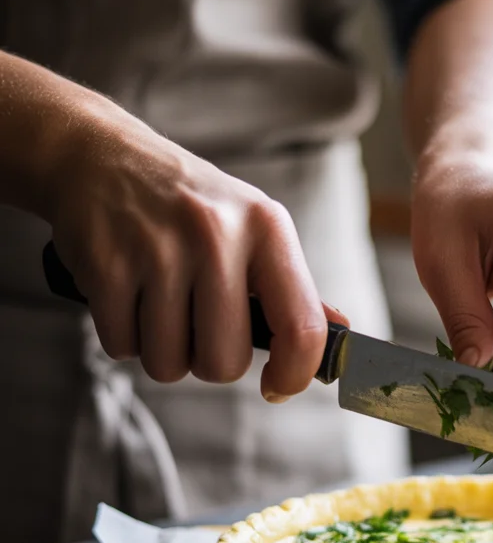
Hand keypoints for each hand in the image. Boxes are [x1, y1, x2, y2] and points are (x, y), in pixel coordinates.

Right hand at [45, 103, 340, 400]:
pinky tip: (125, 294)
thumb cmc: (188, 206)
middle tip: (196, 322)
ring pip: (169, 364)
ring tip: (158, 303)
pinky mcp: (105, 264)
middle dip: (207, 360)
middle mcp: (216, 234)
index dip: (294, 375)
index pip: (302, 327)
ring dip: (161, 350)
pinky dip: (122, 335)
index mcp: (266, 227)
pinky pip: (122, 346)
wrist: (100, 155)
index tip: (277, 387)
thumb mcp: (250, 226)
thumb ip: (292, 286)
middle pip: (225, 363)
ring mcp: (158, 249)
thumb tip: (342, 330)